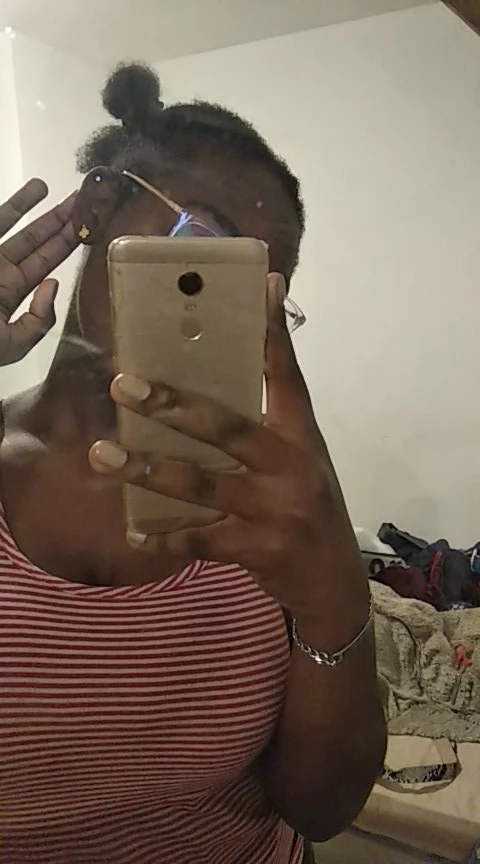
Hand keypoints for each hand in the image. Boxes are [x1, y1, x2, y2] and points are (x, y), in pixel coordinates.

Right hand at [0, 179, 76, 364]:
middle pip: (34, 240)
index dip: (67, 243)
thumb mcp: (13, 344)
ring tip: (48, 187)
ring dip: (28, 205)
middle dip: (56, 220)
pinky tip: (20, 194)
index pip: (47, 263)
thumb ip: (38, 321)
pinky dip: (7, 208)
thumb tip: (52, 285)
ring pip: (8, 223)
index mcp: (12, 292)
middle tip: (80, 200)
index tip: (88, 225)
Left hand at [90, 274, 364, 617]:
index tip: (261, 285)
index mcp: (301, 435)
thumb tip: (215, 388)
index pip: (287, 374)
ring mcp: (274, 509)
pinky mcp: (257, 549)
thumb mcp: (299, 458)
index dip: (273, 331)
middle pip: (227, 427)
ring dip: (146, 470)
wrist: (334, 580)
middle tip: (123, 385)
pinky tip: (134, 532)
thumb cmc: (309, 507)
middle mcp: (290, 466)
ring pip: (201, 484)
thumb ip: (267, 424)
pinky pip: (199, 540)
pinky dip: (163, 537)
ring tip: (102, 455)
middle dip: (171, 405)